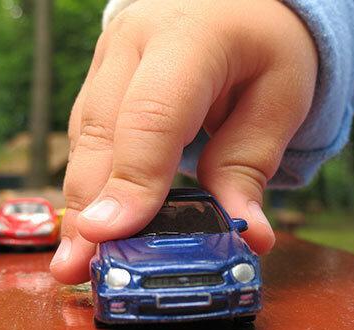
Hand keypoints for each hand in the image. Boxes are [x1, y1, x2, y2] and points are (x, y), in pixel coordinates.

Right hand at [50, 0, 317, 282]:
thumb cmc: (265, 41)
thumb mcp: (280, 97)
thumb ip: (251, 164)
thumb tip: (246, 235)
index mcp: (189, 37)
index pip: (152, 116)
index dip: (131, 180)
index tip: (110, 234)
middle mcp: (135, 42)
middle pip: (102, 131)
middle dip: (89, 205)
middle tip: (76, 267)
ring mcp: (110, 58)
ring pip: (84, 136)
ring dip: (80, 201)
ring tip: (73, 258)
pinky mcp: (102, 78)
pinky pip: (88, 134)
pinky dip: (89, 180)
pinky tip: (88, 221)